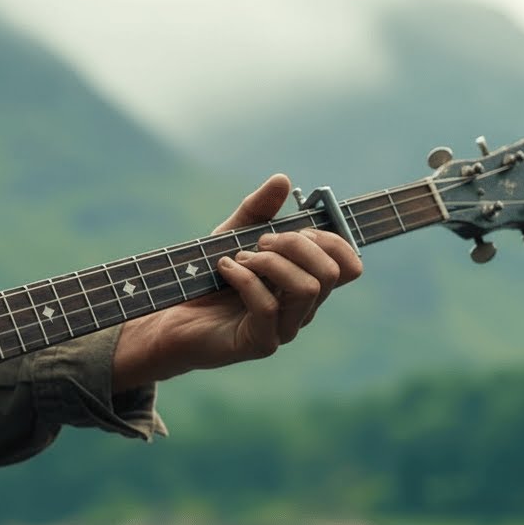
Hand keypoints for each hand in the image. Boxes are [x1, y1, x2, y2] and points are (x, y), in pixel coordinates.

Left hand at [113, 174, 362, 386]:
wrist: (174, 317)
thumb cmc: (208, 278)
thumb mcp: (233, 234)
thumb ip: (259, 209)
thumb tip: (282, 180)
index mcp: (306, 283)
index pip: (349, 266)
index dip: (331, 240)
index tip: (297, 228)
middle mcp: (302, 309)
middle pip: (331, 273)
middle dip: (297, 245)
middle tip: (262, 241)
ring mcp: (284, 329)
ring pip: (307, 289)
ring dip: (272, 262)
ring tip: (241, 256)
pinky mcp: (260, 344)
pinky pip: (268, 306)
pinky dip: (245, 278)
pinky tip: (224, 268)